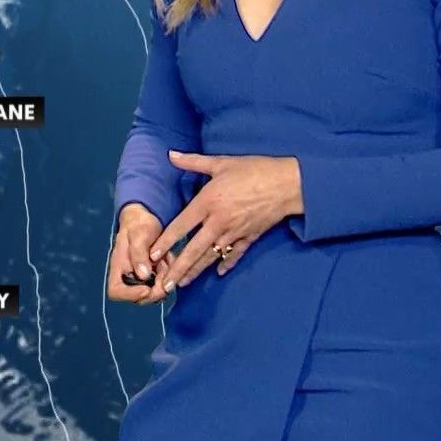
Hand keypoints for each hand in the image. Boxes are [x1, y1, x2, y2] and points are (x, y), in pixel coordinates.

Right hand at [106, 202, 173, 304]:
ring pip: (154, 292)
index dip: (130, 295)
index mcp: (119, 268)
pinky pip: (164, 283)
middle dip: (154, 291)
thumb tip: (142, 275)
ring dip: (164, 282)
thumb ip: (138, 254)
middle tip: (165, 277)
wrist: (148, 218)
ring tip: (167, 262)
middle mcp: (129, 276)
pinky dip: (170, 275)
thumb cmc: (139, 225)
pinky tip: (170, 260)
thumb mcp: (139, 234)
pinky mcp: (155, 275)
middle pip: (138, 297)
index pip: (116, 291)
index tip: (146, 289)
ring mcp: (143, 277)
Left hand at [145, 151, 302, 291]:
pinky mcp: (250, 237)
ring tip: (182, 284)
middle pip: (193, 250)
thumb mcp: (222, 163)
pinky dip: (227, 263)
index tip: (152, 255)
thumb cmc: (254, 170)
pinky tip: (219, 272)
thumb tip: (170, 154)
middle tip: (164, 286)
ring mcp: (234, 233)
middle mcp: (218, 222)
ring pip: (211, 256)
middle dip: (178, 269)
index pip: (181, 226)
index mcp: (207, 203)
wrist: (288, 184)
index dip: (165, 242)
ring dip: (196, 271)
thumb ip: (193, 161)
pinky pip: (235, 254)